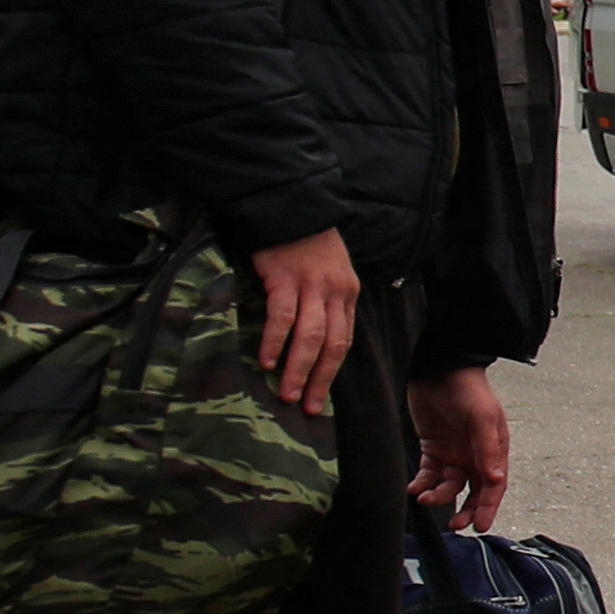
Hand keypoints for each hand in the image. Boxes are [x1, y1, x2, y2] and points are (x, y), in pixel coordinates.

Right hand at [248, 227, 358, 411]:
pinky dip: (276, 341)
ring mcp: (312, 285)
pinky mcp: (285, 278)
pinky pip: (283, 316)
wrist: (291, 206)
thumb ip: (323, 301)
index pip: (344, 340)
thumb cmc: (305, 242)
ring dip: (298, 368)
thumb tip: (309, 339)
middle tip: (307, 407)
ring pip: (310, 337)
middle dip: (319, 379)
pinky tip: (267, 361)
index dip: (332, 370)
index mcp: (348, 293)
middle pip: (332, 345)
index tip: (321, 396)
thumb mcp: (328, 270)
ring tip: (287, 394)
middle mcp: (336, 292)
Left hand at [402, 370, 512, 528]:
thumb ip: (487, 449)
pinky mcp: (432, 448)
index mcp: (494, 449)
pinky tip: (414, 489)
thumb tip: (494, 480)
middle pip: (473, 491)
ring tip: (425, 498)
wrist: (439, 369)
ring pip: (449, 485)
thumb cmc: (468, 390)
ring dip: (439, 496)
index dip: (489, 507)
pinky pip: (428, 474)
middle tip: (455, 525)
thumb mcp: (482, 418)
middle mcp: (475, 455)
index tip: (480, 526)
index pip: (494, 485)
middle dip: (466, 510)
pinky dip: (422, 484)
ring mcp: (453, 452)